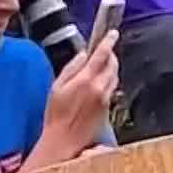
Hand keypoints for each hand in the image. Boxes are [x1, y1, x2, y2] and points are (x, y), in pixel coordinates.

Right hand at [26, 31, 118, 172]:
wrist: (66, 139)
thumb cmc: (57, 115)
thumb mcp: (57, 86)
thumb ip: (72, 68)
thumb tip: (83, 55)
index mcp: (86, 81)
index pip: (102, 56)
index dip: (108, 42)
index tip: (113, 33)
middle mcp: (100, 89)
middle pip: (112, 65)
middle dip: (110, 54)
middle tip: (105, 48)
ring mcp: (107, 98)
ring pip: (114, 76)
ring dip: (111, 67)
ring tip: (101, 63)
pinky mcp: (109, 107)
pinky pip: (112, 87)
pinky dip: (108, 79)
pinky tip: (99, 80)